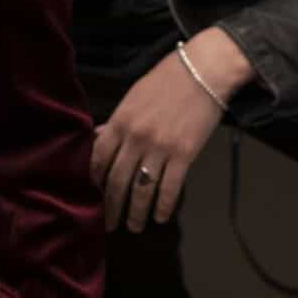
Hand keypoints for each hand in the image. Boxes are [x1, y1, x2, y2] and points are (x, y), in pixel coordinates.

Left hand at [90, 28, 254, 232]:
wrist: (204, 70)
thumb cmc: (168, 79)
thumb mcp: (134, 96)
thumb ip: (117, 121)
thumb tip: (99, 138)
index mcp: (120, 121)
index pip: (98, 160)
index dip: (93, 183)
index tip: (93, 198)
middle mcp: (136, 138)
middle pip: (117, 181)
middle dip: (112, 207)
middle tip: (110, 225)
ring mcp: (160, 148)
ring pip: (142, 190)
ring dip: (136, 214)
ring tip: (134, 227)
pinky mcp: (184, 154)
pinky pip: (170, 188)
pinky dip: (164, 206)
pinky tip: (161, 217)